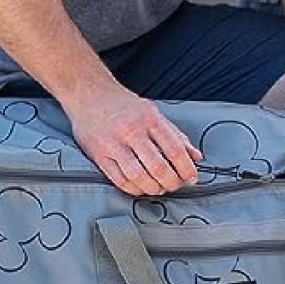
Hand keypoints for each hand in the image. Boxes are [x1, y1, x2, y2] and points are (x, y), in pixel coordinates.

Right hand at [67, 87, 202, 196]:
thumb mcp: (154, 113)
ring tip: (159, 188)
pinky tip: (141, 187)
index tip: (191, 178)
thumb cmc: (124, 106)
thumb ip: (176, 135)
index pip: (175, 150)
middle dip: (172, 183)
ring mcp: (113, 144)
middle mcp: (132, 131)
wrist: (89, 94)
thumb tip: (196, 156)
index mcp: (150, 119)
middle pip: (158, 167)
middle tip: (175, 186)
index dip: (186, 169)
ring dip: (153, 188)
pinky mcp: (98, 155)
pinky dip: (134, 189)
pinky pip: (119, 181)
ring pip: (139, 177)